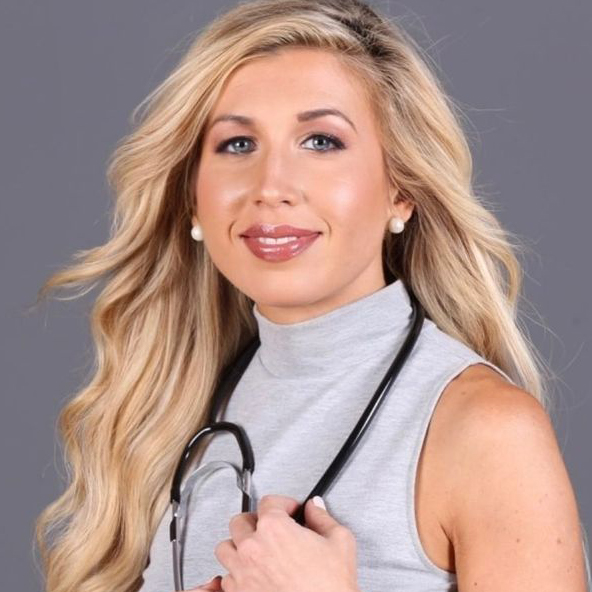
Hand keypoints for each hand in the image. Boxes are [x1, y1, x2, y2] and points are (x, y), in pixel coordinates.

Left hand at [193, 493, 359, 591]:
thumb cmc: (329, 587)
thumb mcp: (339, 542)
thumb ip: (323, 517)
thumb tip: (315, 508)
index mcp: (274, 528)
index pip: (269, 501)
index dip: (283, 503)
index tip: (291, 511)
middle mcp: (253, 547)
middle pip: (240, 521)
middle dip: (256, 521)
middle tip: (271, 527)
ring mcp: (242, 572)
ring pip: (225, 548)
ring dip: (239, 545)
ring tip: (256, 548)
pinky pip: (226, 577)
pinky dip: (237, 573)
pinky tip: (253, 574)